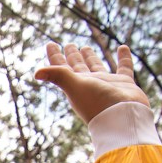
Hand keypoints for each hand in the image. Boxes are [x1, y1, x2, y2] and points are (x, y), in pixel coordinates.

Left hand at [33, 40, 148, 123]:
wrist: (125, 119)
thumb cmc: (98, 103)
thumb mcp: (76, 87)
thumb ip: (58, 76)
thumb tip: (35, 73)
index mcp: (75, 85)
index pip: (62, 68)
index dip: (55, 56)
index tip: (51, 44)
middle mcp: (90, 85)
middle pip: (78, 67)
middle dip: (72, 56)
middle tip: (69, 44)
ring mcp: (108, 85)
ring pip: (97, 67)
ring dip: (91, 58)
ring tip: (86, 47)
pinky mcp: (125, 85)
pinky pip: (124, 68)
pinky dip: (124, 58)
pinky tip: (123, 47)